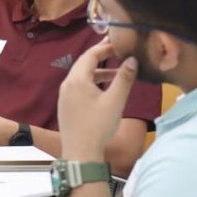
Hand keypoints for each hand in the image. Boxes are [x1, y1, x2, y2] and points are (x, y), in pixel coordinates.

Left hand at [57, 39, 137, 159]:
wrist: (80, 153)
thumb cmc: (98, 126)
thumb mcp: (116, 101)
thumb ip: (124, 78)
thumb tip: (132, 60)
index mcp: (77, 80)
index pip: (90, 55)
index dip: (105, 47)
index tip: (119, 43)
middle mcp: (67, 84)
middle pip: (84, 63)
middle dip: (101, 57)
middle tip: (118, 52)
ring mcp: (64, 95)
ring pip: (81, 76)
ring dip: (99, 72)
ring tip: (117, 72)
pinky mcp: (66, 105)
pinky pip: (78, 87)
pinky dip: (92, 82)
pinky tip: (104, 89)